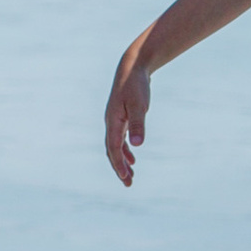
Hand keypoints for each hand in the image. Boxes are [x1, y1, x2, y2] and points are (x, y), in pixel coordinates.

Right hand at [104, 33, 153, 185]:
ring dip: (122, 161)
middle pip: (112, 150)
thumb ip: (138, 125)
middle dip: (119, 167)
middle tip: (128, 184)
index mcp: (113, 121)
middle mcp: (111, 122)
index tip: (125, 178)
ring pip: (115, 146)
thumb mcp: (140, 105)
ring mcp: (115, 120)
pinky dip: (125, 149)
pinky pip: (120, 138)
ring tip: (130, 176)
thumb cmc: (136, 85)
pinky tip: (132, 157)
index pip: (113, 148)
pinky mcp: (121, 117)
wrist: (132, 67)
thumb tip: (138, 145)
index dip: (118, 164)